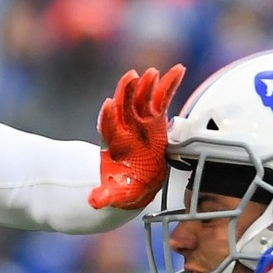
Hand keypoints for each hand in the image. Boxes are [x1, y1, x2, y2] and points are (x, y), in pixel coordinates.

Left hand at [88, 64, 184, 210]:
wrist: (135, 180)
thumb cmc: (125, 185)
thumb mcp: (115, 194)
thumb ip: (106, 196)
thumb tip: (94, 202)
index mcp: (113, 144)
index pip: (107, 127)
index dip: (107, 117)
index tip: (108, 105)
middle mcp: (126, 128)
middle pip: (123, 106)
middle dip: (127, 92)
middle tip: (131, 78)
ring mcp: (140, 121)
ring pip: (142, 99)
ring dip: (147, 86)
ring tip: (153, 72)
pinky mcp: (156, 119)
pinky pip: (162, 98)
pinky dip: (169, 84)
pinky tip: (179, 70)